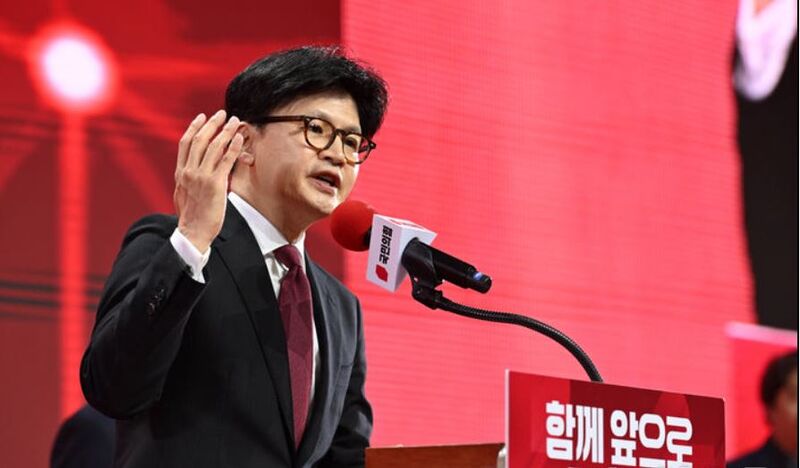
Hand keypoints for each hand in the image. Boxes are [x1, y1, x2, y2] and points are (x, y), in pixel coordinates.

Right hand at [173, 110, 243, 252]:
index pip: (185, 143)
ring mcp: (201, 177)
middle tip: (222, 113)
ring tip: (235, 121)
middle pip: (200, 140)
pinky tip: (239, 138)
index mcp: (180, 173)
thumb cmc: (192, 216)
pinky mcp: (215, 184)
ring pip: (214, 147)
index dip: (194, 128)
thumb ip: (187, 179)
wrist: (193, 232)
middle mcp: (189, 171)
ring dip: (225, 131)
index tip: (202, 117)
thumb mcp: (183, 193)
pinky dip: (233, 147)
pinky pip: (226, 160)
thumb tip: (191, 171)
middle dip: (212, 124)